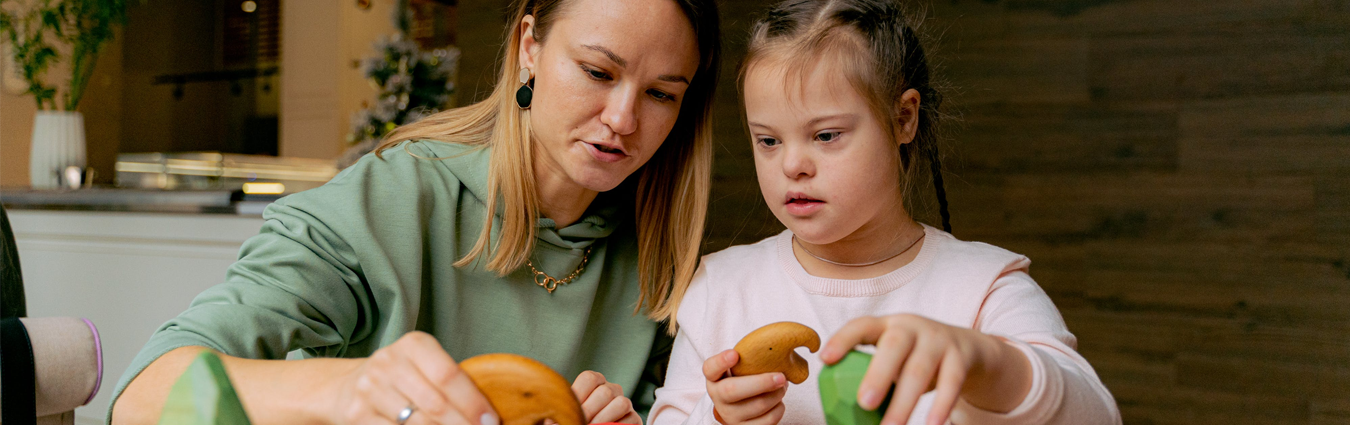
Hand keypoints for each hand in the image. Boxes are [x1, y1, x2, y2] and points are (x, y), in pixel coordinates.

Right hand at [331, 331, 500, 424]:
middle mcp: (389, 363)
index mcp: (414, 345)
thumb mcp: (424, 366)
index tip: (490, 421)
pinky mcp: (357, 415)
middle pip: (436, 403)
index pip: (449, 375)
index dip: (473, 402)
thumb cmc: (401, 378)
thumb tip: (486, 413)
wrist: (346, 386)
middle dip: (463, 423)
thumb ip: (450, 381)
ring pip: (418, 423)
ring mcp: (370, 389)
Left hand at [571, 371, 640, 423]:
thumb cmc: (576, 420)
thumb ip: (568, 408)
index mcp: (594, 382)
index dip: (579, 396)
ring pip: (622, 403)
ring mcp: (624, 402)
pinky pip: (632, 418)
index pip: (589, 378)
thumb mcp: (570, 412)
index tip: (571, 411)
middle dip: (590, 411)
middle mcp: (611, 389)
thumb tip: (563, 414)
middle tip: (580, 422)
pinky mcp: (634, 418)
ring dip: (605, 418)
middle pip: (605, 392)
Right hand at [703, 349, 787, 424]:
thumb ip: (748, 359)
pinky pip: (768, 420)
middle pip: (732, 390)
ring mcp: (730, 416)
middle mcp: (718, 398)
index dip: (721, 362)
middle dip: (761, 383)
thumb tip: (776, 349)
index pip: (710, 368)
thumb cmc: (743, 381)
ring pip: (758, 406)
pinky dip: (779, 408)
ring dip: (777, 394)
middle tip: (781, 376)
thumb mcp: (739, 369)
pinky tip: (778, 401)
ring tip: (782, 385)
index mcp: (715, 378)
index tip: (734, 354)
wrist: (740, 409)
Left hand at [819, 314, 1030, 424]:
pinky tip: (930, 424)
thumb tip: (840, 409)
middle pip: (894, 346)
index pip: (861, 326)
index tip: (825, 358)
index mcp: (887, 325)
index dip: (843, 339)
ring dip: (904, 401)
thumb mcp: (894, 356)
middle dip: (878, 374)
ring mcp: (938, 340)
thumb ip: (872, 372)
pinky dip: (941, 405)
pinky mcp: (960, 356)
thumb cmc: (914, 357)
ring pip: (920, 370)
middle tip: (864, 403)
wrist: (966, 348)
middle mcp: (912, 327)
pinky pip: (951, 382)